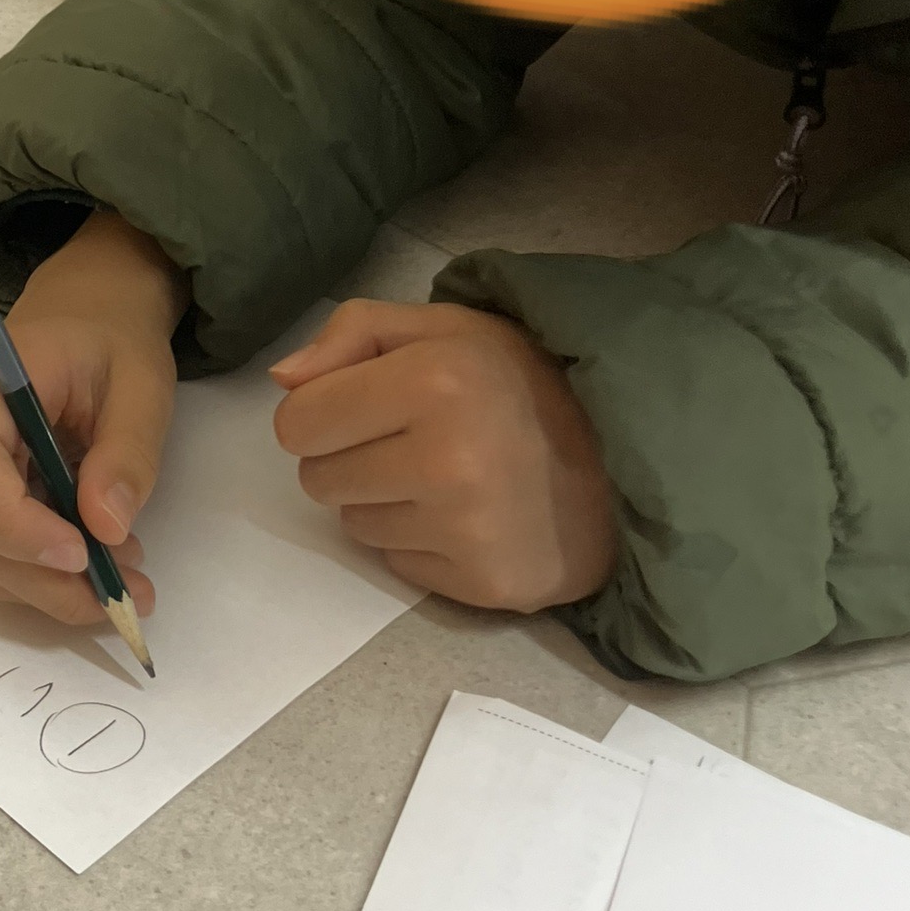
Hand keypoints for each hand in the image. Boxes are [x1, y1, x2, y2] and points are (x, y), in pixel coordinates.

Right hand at [0, 213, 185, 624]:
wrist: (86, 318)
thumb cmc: (112, 342)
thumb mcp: (142, 387)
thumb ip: (126, 454)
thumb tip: (108, 528)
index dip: (14, 523)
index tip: (83, 555)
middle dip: (46, 577)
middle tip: (127, 596)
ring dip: (49, 585)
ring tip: (125, 581)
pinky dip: (41, 571)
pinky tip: (98, 561)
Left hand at [270, 298, 616, 612]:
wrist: (625, 459)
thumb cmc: (522, 383)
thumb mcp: (445, 326)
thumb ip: (354, 332)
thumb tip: (284, 381)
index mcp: (433, 380)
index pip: (297, 422)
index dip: (322, 412)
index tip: (365, 405)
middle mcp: (446, 460)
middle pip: (316, 478)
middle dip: (350, 456)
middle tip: (412, 440)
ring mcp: (465, 530)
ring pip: (352, 524)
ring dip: (382, 500)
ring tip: (446, 474)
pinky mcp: (482, 584)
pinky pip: (396, 564)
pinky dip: (418, 541)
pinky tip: (467, 514)